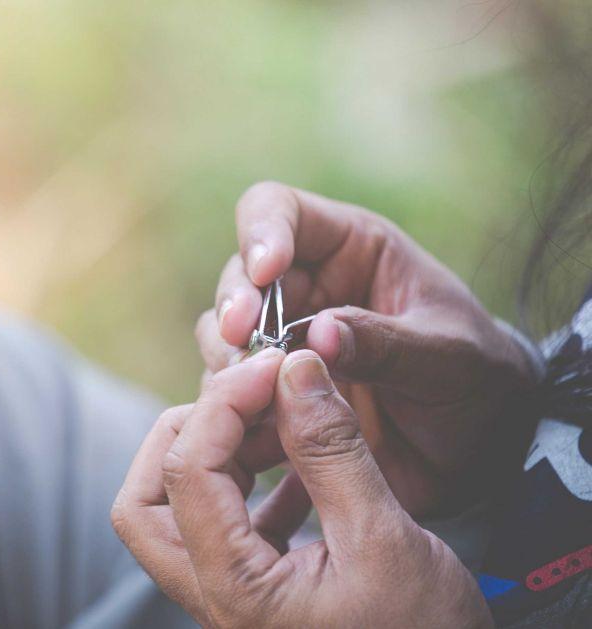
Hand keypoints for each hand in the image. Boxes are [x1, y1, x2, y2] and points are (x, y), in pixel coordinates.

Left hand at [112, 349, 492, 627]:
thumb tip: (294, 370)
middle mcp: (217, 599)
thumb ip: (332, 450)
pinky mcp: (260, 595)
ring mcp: (233, 600)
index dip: (223, 404)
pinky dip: (257, 486)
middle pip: (146, 501)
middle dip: (187, 434)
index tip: (273, 367)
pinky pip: (232, 529)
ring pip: (182, 514)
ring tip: (291, 423)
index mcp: (235, 590)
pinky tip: (309, 465)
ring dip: (226, 455)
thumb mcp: (386, 538)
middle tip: (248, 398)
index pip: (185, 472)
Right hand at [196, 182, 537, 514]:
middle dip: (235, 310)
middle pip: (238, 277)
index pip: (279, 210)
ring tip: (256, 394)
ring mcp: (284, 341)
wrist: (480, 447)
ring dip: (229, 362)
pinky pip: (232, 391)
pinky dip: (234, 408)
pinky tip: (255, 430)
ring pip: (222, 334)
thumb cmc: (476, 379)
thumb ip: (388, 344)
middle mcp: (306, 288)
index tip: (265, 274)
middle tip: (243, 345)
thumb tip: (319, 334)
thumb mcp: (449, 357)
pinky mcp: (274, 391)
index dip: (262, 233)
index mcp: (350, 249)